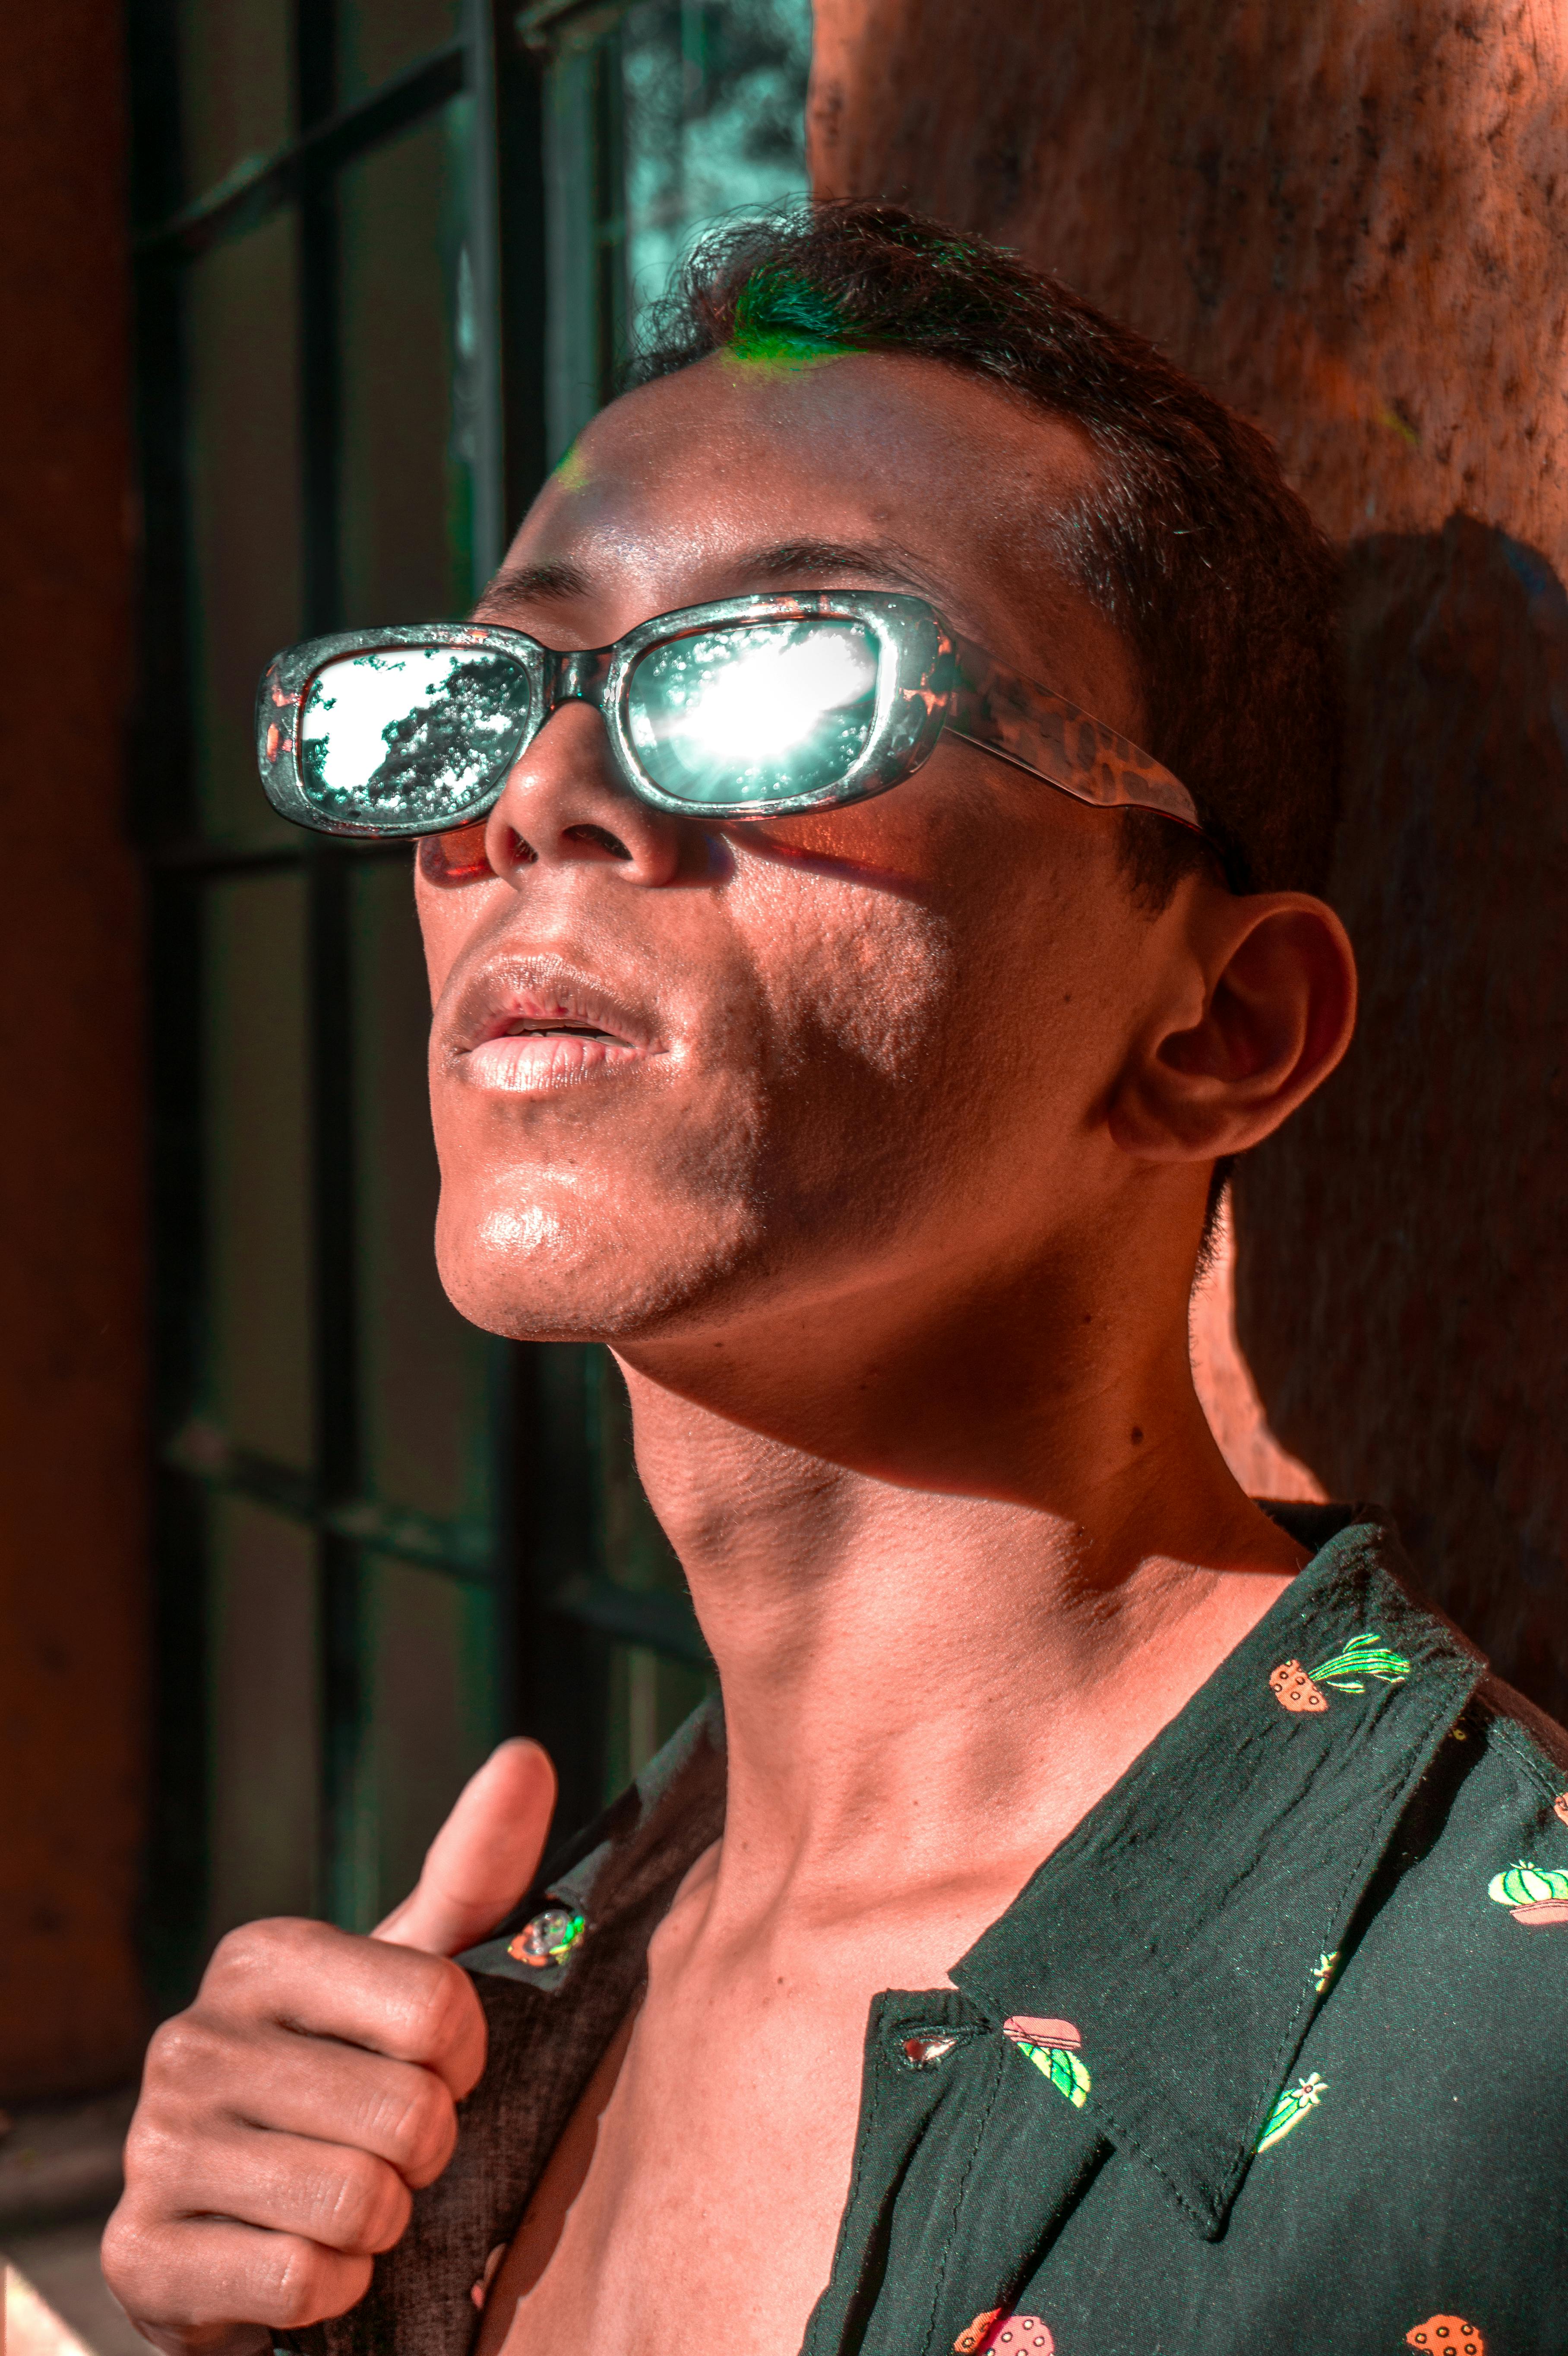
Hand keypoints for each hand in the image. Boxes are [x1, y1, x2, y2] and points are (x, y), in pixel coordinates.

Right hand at [103, 1739, 554, 2355]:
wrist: (249, 2216)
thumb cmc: (356, 2070)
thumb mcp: (417, 1968)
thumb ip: (479, 1868)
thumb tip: (526, 1755)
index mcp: (261, 1954)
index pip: (439, 2007)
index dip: (467, 2060)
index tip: (440, 2069)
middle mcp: (189, 2037)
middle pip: (407, 2115)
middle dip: (426, 2152)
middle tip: (392, 2149)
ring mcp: (152, 2147)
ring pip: (356, 2204)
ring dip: (380, 2226)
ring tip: (349, 2204)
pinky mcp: (139, 2254)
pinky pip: (298, 2282)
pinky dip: (328, 2290)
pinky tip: (300, 2258)